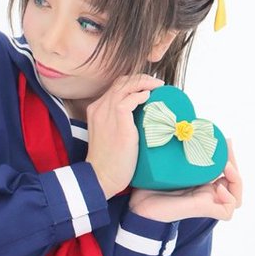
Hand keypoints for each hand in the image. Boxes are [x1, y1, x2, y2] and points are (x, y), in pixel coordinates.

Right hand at [86, 73, 164, 198]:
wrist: (100, 176)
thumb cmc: (109, 161)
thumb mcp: (110, 135)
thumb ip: (119, 121)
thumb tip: (142, 115)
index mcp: (96, 110)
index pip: (116, 87)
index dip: (133, 83)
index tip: (148, 86)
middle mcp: (99, 108)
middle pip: (121, 82)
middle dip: (141, 79)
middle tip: (157, 84)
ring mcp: (107, 113)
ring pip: (126, 86)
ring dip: (145, 83)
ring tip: (158, 86)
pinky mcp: (118, 122)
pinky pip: (130, 99)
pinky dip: (141, 95)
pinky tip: (149, 97)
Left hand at [129, 140, 243, 221]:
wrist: (140, 203)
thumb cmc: (150, 183)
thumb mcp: (171, 163)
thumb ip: (182, 152)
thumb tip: (188, 129)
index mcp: (201, 182)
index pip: (226, 171)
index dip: (229, 156)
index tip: (224, 139)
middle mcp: (206, 192)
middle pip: (234, 181)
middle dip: (234, 162)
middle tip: (226, 146)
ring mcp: (206, 202)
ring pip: (236, 198)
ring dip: (236, 180)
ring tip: (225, 167)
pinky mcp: (203, 210)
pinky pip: (227, 210)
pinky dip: (229, 199)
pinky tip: (218, 188)